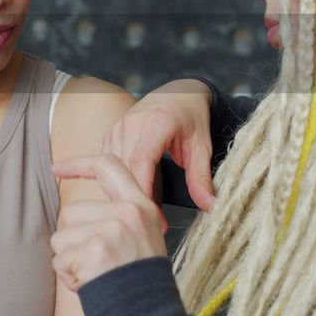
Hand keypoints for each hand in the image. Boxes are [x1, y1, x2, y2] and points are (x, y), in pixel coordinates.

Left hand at [51, 154, 168, 290]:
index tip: (56, 167)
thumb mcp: (142, 238)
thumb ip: (116, 218)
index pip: (108, 166)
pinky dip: (68, 277)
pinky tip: (91, 284)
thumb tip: (74, 213)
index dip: (78, 163)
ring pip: (61, 238)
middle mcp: (128, 212)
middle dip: (72, 240)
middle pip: (71, 211)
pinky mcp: (96, 251)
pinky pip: (60, 261)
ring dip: (69, 262)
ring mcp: (113, 230)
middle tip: (96, 263)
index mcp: (141, 206)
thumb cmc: (140, 284)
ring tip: (96, 275)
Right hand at [103, 78, 215, 210]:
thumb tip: (209, 206)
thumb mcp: (201, 146)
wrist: (180, 92)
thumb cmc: (192, 117)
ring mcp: (118, 127)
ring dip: (123, 191)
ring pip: (111, 169)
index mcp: (156, 123)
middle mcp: (131, 123)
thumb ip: (201, 177)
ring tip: (140, 212)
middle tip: (151, 223)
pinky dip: (116, 181)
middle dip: (134, 198)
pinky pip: (107, 163)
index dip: (144, 192)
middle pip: (123, 169)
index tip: (153, 215)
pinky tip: (129, 194)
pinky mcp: (111, 133)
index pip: (141, 162)